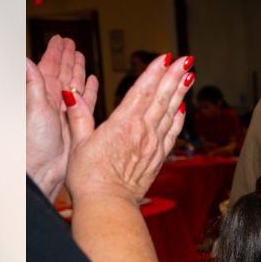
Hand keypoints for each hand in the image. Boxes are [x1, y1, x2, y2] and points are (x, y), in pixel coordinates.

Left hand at [26, 35, 95, 199]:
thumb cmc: (34, 143)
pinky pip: (85, 102)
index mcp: (41, 94)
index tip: (60, 39)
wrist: (44, 169)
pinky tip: (93, 82)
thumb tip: (24, 58)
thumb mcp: (34, 108)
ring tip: (82, 57)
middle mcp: (53, 101)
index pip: (48, 67)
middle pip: (62, 73)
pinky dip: (89, 91)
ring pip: (74, 85)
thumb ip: (32, 83)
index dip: (55, 52)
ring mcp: (65, 111)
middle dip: (67, 57)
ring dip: (78, 71)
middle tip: (72, 43)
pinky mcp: (77, 122)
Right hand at [66, 54, 192, 203]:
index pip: (142, 90)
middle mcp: (143, 131)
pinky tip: (183, 108)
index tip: (166, 57)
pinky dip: (179, 118)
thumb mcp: (78, 143)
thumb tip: (71, 93)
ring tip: (189, 75)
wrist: (108, 204)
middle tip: (186, 59)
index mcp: (123, 123)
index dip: (154, 72)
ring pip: (170, 112)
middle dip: (174, 76)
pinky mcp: (158, 157)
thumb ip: (78, 116)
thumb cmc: (88, 177)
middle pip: (162, 97)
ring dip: (180, 92)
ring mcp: (154, 144)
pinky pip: (172, 133)